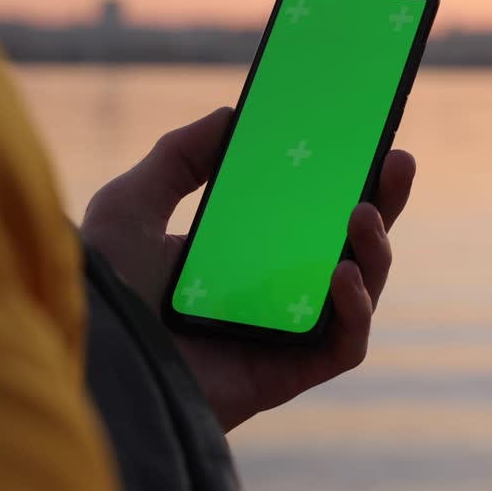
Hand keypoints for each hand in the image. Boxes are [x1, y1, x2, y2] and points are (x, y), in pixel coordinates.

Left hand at [80, 107, 414, 430]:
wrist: (92, 363)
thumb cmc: (100, 293)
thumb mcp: (131, 205)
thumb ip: (178, 157)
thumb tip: (231, 115)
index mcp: (241, 254)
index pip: (308, 213)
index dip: (344, 178)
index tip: (365, 139)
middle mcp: (271, 293)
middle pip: (349, 246)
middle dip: (384, 203)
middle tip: (399, 160)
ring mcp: (284, 334)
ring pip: (361, 292)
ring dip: (377, 250)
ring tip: (365, 213)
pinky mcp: (289, 375)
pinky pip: (347, 345)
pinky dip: (357, 309)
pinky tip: (343, 275)